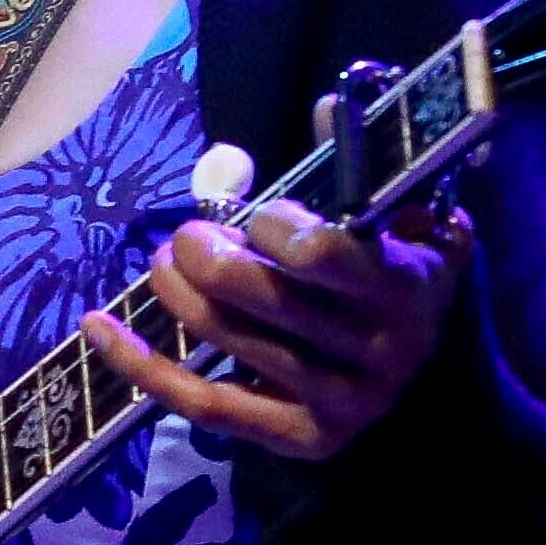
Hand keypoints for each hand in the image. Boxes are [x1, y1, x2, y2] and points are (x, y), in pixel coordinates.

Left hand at [86, 198, 463, 462]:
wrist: (444, 392)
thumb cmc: (409, 284)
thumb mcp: (413, 223)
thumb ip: (365, 169)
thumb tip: (325, 104)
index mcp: (404, 287)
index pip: (318, 255)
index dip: (272, 225)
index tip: (257, 215)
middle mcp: (377, 350)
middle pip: (265, 299)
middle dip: (207, 256)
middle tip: (186, 238)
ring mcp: (340, 402)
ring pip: (231, 344)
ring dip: (176, 296)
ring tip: (163, 265)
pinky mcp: (302, 440)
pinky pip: (206, 405)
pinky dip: (144, 366)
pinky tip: (101, 327)